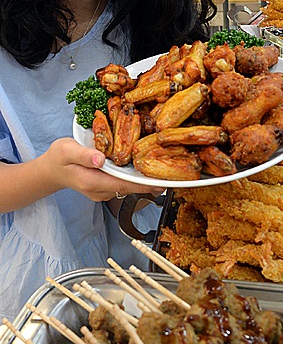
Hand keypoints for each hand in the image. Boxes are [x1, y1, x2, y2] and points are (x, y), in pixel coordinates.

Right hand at [40, 138, 162, 200]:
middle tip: (170, 174)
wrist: (52, 170)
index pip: (122, 185)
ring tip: (161, 169)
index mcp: (91, 182)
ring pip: (128, 187)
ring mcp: (103, 192)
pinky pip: (123, 185)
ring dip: (143, 180)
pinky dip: (134, 178)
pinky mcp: (106, 189)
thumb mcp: (66, 150)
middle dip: (149, 183)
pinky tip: (144, 169)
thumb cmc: (59, 158)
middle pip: (129, 188)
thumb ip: (83, 155)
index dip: (142, 184)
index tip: (160, 182)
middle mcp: (100, 191)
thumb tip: (100, 159)